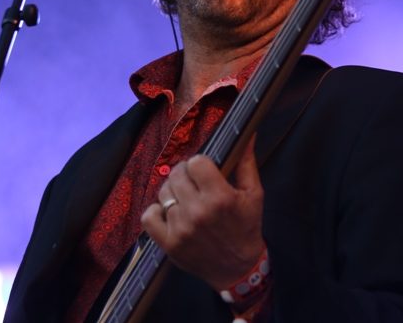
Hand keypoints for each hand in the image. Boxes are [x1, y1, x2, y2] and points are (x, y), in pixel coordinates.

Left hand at [140, 138, 265, 290]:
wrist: (238, 269)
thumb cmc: (246, 228)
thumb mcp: (254, 194)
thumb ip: (246, 162)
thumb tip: (248, 133)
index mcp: (219, 197)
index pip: (195, 162)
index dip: (200, 164)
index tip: (205, 171)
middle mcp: (197, 212)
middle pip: (177, 174)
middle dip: (186, 174)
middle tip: (195, 184)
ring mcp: (180, 228)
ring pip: (164, 192)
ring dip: (173, 192)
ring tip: (185, 199)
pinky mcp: (168, 243)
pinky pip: (149, 216)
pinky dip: (156, 211)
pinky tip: (169, 212)